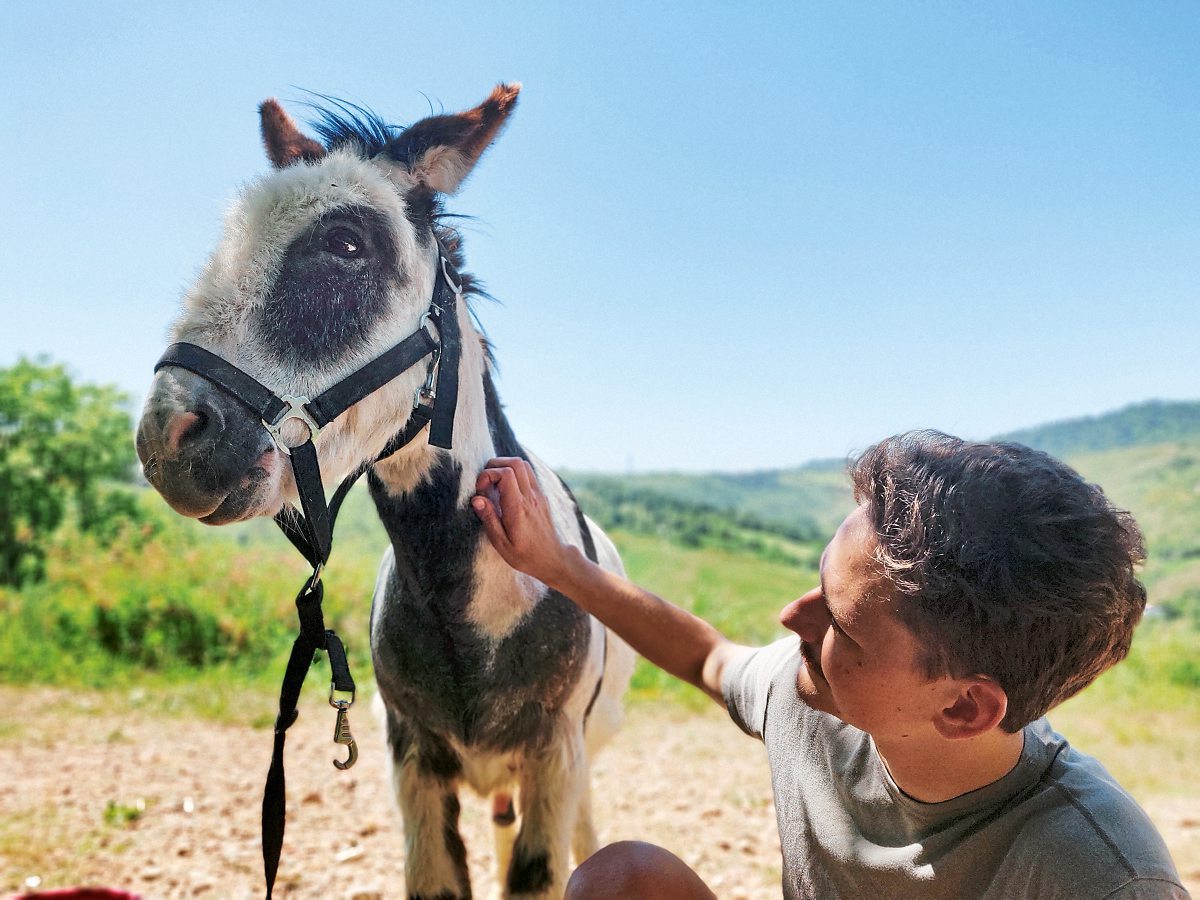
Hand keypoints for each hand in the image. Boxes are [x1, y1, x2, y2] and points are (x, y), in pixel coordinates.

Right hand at [472, 457, 573, 586]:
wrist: (552, 558)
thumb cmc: (525, 555)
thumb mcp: (501, 544)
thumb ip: (489, 519)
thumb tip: (477, 499)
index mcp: (518, 508)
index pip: (505, 474)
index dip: (488, 474)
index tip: (480, 489)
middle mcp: (530, 497)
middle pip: (515, 463)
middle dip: (495, 465)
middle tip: (485, 482)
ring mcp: (538, 495)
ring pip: (524, 465)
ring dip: (506, 467)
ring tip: (494, 483)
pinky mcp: (542, 496)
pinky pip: (529, 474)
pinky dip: (515, 473)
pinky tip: (507, 489)